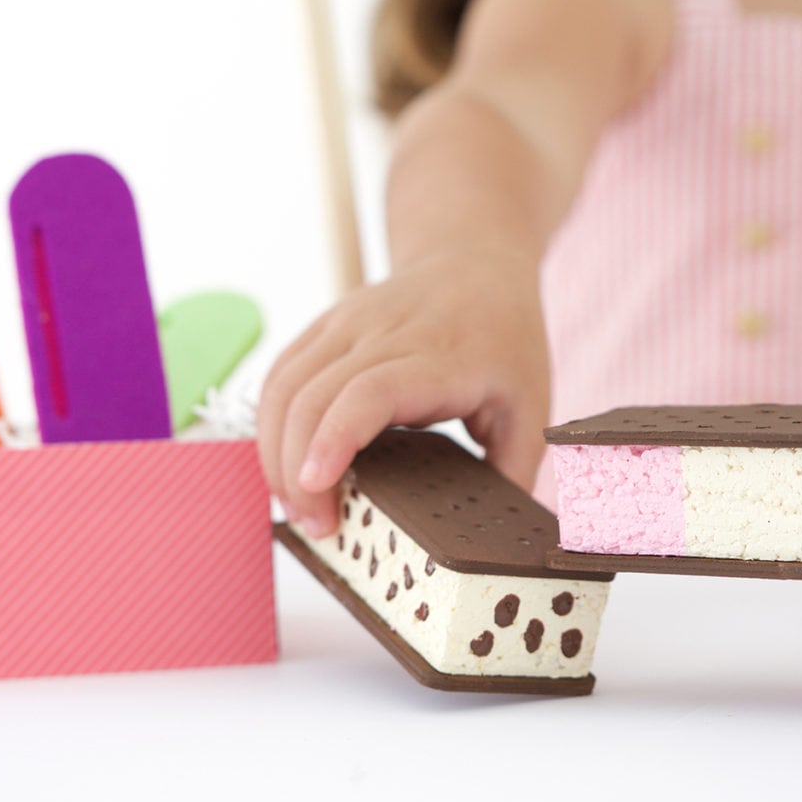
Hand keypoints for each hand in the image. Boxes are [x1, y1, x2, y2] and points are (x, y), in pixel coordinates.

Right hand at [257, 247, 549, 536]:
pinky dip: (271, 426)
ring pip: (283, 386)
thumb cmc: (504, 337)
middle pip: (313, 397)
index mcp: (439, 355)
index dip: (335, 439)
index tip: (318, 487)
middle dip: (297, 470)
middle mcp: (383, 332)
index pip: (369, 392)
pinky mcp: (323, 326)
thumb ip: (512, 474)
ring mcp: (345, 324)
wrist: (474, 259)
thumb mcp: (530, 406)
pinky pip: (279, 375)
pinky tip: (285, 465)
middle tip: (315, 525)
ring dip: (275, 452)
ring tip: (296, 505)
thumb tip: (494, 542)